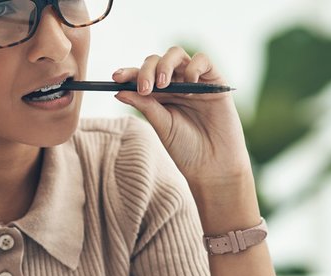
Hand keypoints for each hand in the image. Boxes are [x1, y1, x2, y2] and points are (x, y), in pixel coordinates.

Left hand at [113, 46, 253, 186]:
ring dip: (165, 65)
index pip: (141, 76)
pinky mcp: (215, 81)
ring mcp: (195, 81)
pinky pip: (203, 60)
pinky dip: (193, 67)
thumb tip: (118, 90)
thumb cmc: (186, 148)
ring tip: (163, 84)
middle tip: (144, 88)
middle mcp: (176, 84)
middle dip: (146, 70)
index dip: (128, 73)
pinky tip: (190, 85)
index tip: (116, 78)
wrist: (214, 165)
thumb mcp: (162, 125)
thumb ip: (145, 105)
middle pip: (156, 61)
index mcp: (160, 95)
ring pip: (176, 54)